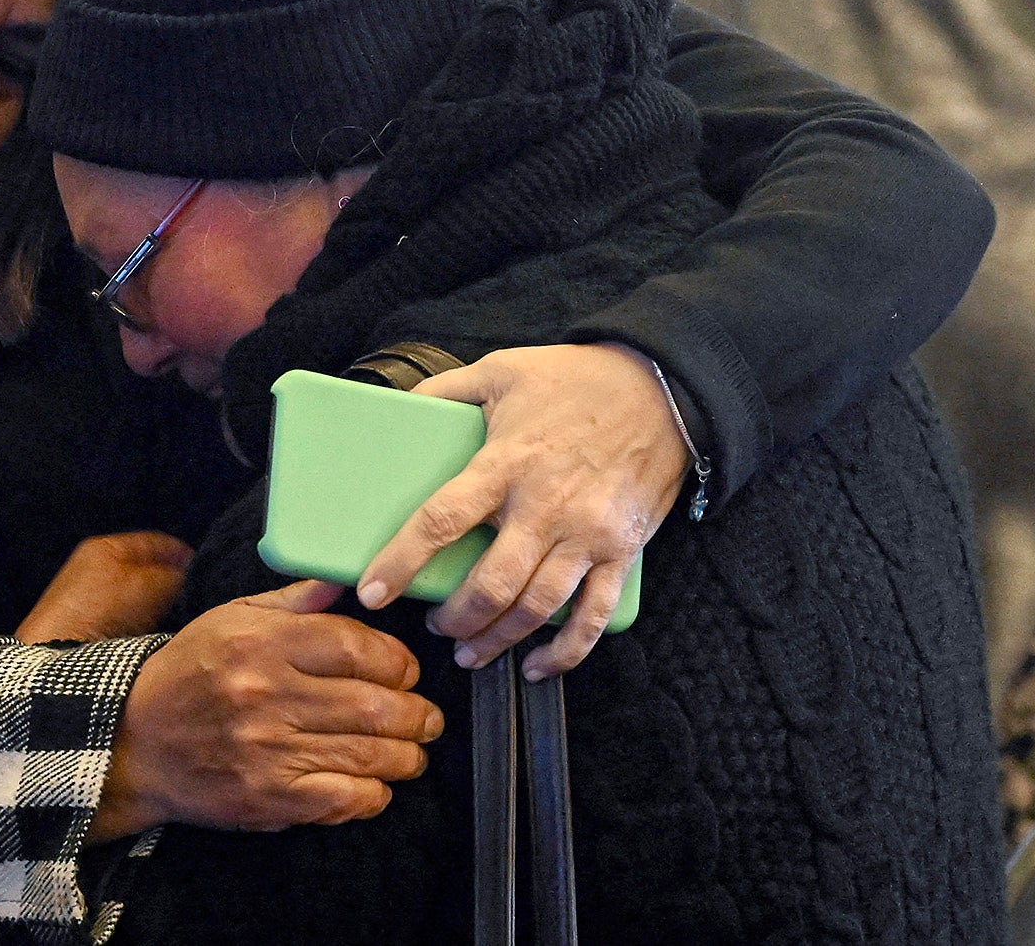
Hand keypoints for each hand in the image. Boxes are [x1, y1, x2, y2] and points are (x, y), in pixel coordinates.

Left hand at [17, 532, 194, 643]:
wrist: (58, 658)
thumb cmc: (104, 612)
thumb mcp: (152, 586)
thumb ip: (179, 576)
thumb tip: (194, 578)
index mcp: (106, 546)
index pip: (158, 542)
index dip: (186, 554)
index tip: (210, 572)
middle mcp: (94, 566)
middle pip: (147, 569)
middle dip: (174, 583)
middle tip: (200, 600)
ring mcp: (87, 598)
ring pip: (138, 597)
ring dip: (159, 608)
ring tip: (183, 622)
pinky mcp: (84, 626)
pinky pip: (125, 619)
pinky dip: (142, 626)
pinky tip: (156, 639)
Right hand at [91, 580, 443, 843]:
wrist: (134, 741)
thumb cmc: (188, 674)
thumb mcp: (230, 617)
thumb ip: (293, 601)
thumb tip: (346, 582)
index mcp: (261, 642)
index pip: (357, 647)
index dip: (398, 662)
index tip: (407, 672)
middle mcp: (267, 694)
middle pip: (374, 704)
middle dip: (417, 714)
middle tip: (426, 717)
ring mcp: (268, 750)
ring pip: (368, 754)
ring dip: (406, 755)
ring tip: (412, 752)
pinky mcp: (267, 797)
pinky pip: (343, 799)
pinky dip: (372, 795)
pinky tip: (375, 786)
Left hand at [355, 343, 685, 681]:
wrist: (662, 387)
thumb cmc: (577, 380)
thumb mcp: (500, 370)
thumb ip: (445, 389)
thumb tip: (400, 409)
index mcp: (506, 463)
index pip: (442, 520)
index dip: (402, 561)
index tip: (372, 592)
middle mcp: (545, 506)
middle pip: (492, 584)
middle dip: (456, 618)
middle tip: (436, 626)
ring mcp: (588, 534)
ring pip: (537, 608)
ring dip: (499, 639)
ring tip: (471, 652)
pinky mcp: (622, 551)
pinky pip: (593, 614)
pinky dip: (566, 650)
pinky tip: (538, 664)